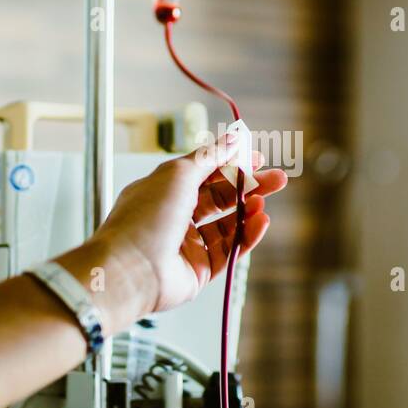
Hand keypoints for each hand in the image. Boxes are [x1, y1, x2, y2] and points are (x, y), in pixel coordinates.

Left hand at [55, 133, 287, 333]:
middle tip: (277, 179)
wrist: (131, 270)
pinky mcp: (199, 269)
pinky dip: (247, 236)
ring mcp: (187, 244)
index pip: (205, 173)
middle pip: (220, 198)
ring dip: (248, 211)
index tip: (257, 157)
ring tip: (264, 202)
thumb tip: (233, 138)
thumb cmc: (143, 220)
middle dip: (249, 187)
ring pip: (227, 225)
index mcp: (165, 190)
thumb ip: (210, 157)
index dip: (232, 163)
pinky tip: (260, 223)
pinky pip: (230, 250)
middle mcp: (175, 216)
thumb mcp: (179, 174)